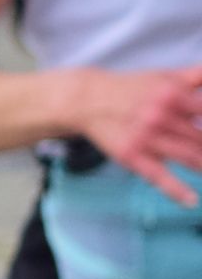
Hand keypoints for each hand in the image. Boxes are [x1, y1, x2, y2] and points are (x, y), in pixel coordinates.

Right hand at [75, 66, 201, 206]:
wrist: (87, 100)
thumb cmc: (132, 89)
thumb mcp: (165, 77)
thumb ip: (196, 77)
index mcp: (173, 95)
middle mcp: (161, 117)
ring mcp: (146, 139)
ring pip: (190, 158)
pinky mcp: (132, 156)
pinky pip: (158, 177)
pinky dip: (176, 191)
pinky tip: (191, 201)